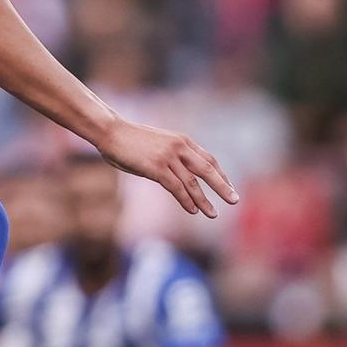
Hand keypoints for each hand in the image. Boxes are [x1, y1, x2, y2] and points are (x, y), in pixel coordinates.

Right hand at [94, 120, 237, 218]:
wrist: (111, 132)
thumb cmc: (130, 139)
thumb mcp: (157, 144)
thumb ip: (171, 157)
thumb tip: (178, 177)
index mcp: (182, 140)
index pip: (208, 159)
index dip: (220, 174)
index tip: (227, 186)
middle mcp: (179, 147)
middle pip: (207, 169)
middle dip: (222, 186)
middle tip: (234, 199)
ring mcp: (168, 157)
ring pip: (193, 182)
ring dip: (204, 200)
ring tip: (212, 214)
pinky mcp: (157, 168)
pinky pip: (176, 187)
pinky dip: (186, 200)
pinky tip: (192, 210)